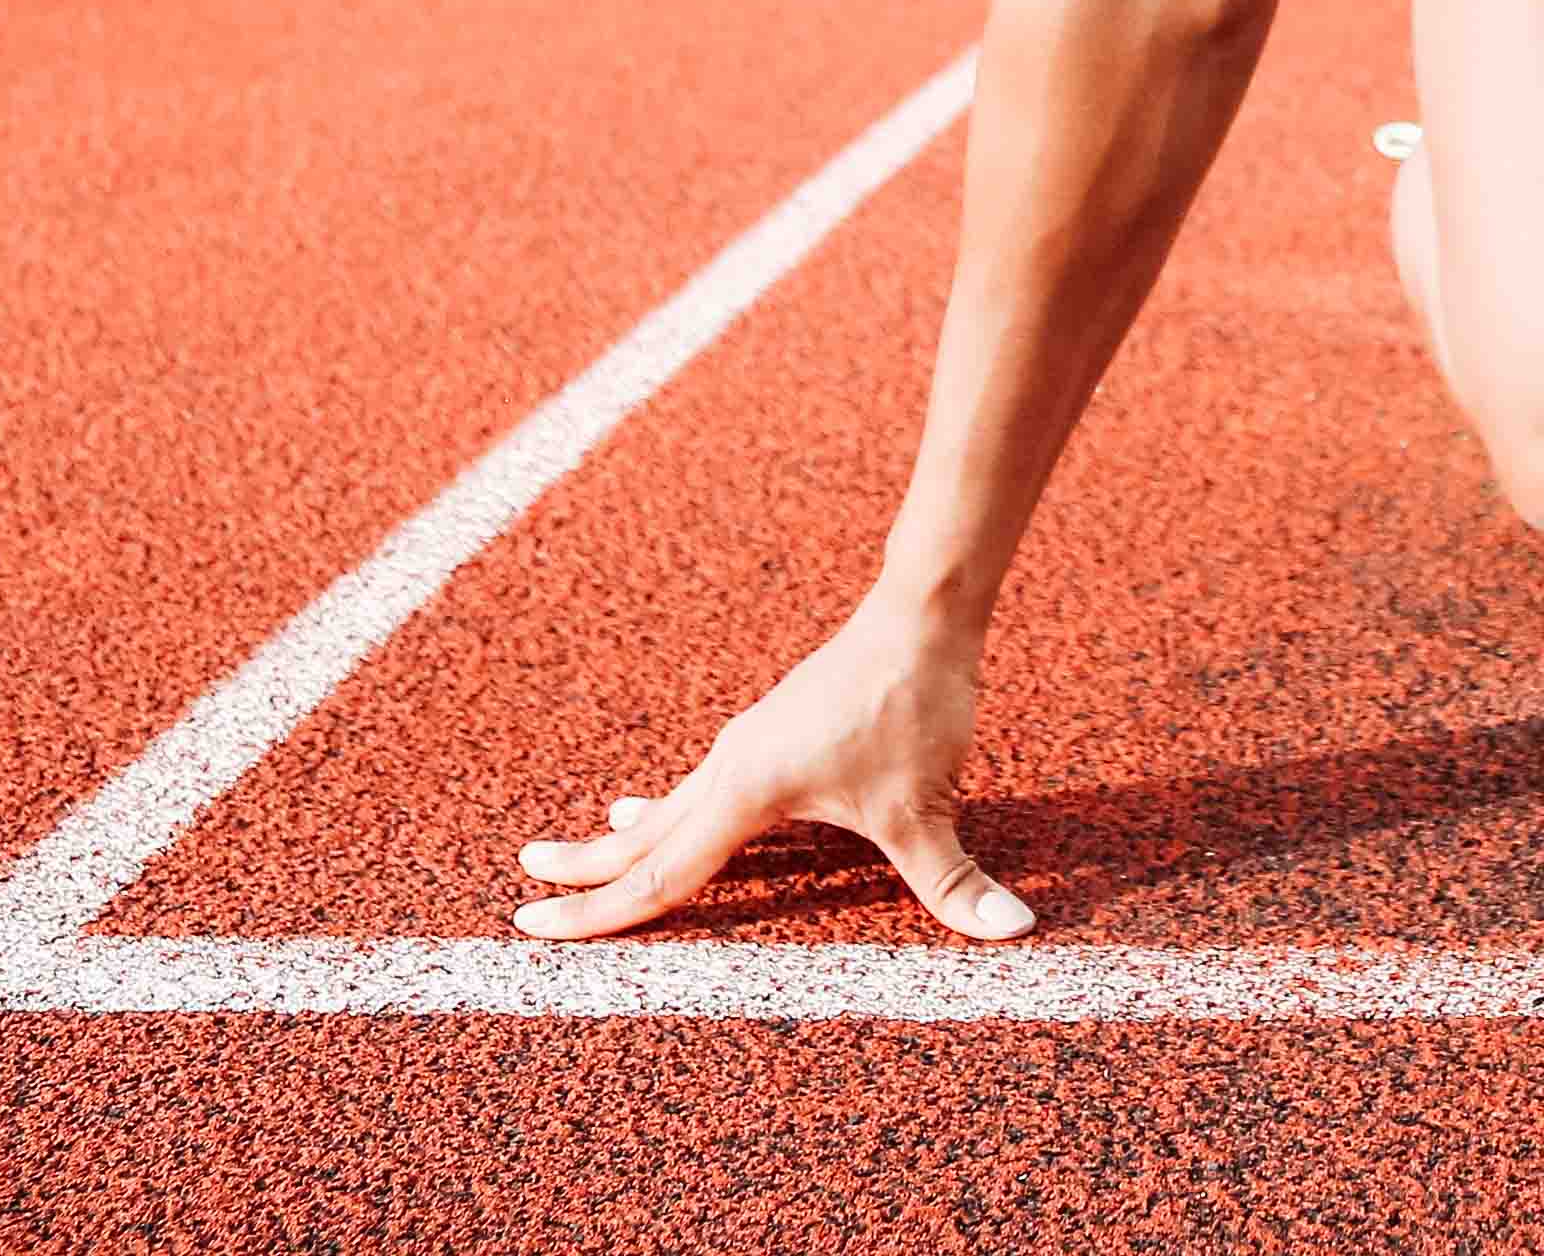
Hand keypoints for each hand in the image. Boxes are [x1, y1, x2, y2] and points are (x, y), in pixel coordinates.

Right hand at [513, 599, 1026, 941]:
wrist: (921, 612)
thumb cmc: (915, 703)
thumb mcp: (928, 805)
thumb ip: (956, 880)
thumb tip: (1016, 931)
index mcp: (747, 791)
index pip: (660, 873)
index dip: (599, 911)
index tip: (537, 927)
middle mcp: (732, 766)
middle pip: (644, 836)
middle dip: (586, 872)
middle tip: (527, 896)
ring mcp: (748, 744)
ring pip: (671, 807)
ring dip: (625, 838)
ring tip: (582, 852)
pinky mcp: (771, 732)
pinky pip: (702, 786)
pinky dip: (670, 810)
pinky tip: (664, 808)